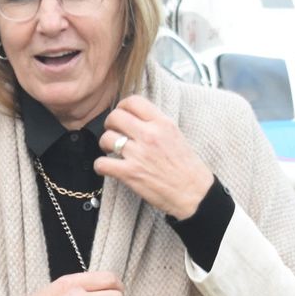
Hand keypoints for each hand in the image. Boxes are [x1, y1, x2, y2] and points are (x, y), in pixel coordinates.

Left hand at [96, 95, 214, 218]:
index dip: (122, 107)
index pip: (133, 101)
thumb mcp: (175, 136)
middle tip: (114, 134)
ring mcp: (138, 154)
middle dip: (110, 125)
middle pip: (115, 117)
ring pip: (106, 138)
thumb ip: (155, 124)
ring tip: (112, 151)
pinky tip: (107, 167)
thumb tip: (135, 118)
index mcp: (162, 123)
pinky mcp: (130, 173)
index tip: (122, 116)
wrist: (194, 194)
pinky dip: (100, 166)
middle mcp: (149, 135)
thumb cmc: (187, 167)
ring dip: (105, 145)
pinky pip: (102, 163)